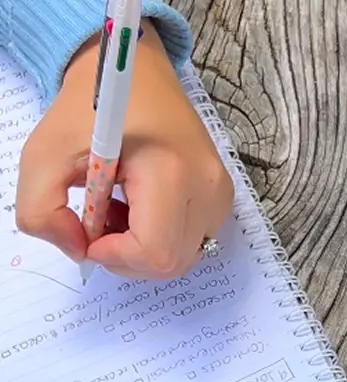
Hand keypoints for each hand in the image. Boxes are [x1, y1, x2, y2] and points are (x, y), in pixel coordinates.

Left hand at [16, 22, 233, 277]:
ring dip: (142, 248)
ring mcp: (219, 193)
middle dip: (127, 255)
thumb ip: (41, 210)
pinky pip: (191, 242)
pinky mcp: (221, 197)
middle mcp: (207, 186)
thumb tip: (77, 249)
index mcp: (171, 170)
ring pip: (182, 258)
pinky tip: (139, 209)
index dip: (115, 256)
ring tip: (118, 211)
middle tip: (99, 222)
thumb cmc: (92, 104)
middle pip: (170, 262)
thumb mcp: (43, 151)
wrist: (133, 69)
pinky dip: (160, 237)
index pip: (154, 252)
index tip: (89, 232)